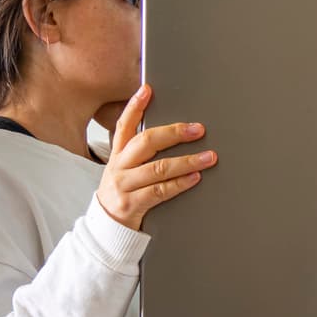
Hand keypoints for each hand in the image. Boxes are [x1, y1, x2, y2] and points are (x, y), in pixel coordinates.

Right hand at [95, 83, 217, 230]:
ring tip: (209, 156)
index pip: (124, 125)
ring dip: (187, 160)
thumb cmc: (124, 194)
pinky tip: (196, 177)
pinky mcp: (132, 204)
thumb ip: (141, 154)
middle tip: (198, 129)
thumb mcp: (126, 170)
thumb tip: (173, 135)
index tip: (147, 90)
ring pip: (158, 168)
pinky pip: (160, 191)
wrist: (107, 226)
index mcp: (117, 155)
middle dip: (174, 133)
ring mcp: (125, 185)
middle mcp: (120, 167)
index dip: (134, 106)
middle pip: (146, 142)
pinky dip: (180, 183)